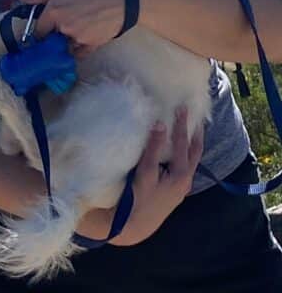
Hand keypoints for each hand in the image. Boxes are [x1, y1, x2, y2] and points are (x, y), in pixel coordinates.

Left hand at [18, 0, 126, 49]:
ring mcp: (78, 38)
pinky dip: (79, 48)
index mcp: (53, 12)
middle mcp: (63, 28)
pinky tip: (85, 35)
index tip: (43, 27)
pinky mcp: (92, 45)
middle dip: (53, 33)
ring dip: (67, 40)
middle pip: (51, 38)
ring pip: (65, 45)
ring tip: (78, 25)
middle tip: (64, 21)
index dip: (39, 28)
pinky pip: (79, 52)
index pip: (37, 30)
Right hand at [77, 107, 203, 246]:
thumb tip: (160, 124)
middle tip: (196, 117)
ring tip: (190, 129)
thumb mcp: (146, 172)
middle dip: (196, 134)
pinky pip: (184, 165)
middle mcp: (186, 180)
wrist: (136, 225)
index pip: (184, 144)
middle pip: (195, 152)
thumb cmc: (139, 197)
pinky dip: (184, 153)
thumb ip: (154, 148)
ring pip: (191, 160)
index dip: (183, 125)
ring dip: (191, 143)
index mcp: (181, 175)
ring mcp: (182, 186)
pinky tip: (178, 149)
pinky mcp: (175, 189)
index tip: (182, 108)